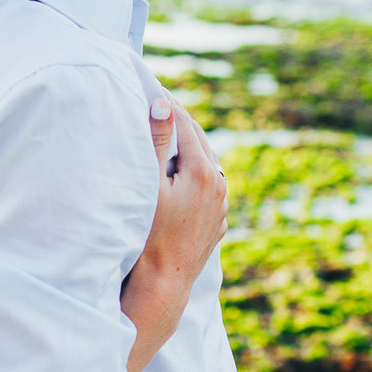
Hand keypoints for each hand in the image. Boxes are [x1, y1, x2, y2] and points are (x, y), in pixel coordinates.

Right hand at [139, 95, 225, 293]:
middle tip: (160, 105)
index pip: (185, 125)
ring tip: (169, 136)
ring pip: (207, 164)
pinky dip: (195, 173)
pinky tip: (180, 174)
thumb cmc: (150, 234)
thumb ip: (157, 142)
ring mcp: (221, 205)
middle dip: (180, 123)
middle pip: (200, 141)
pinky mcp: (218, 221)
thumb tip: (163, 104)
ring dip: (190, 148)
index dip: (168, 105)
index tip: (153, 89)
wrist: (163, 282)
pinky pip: (209, 187)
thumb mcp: (150, 184)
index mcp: (203, 171)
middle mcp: (220, 185)